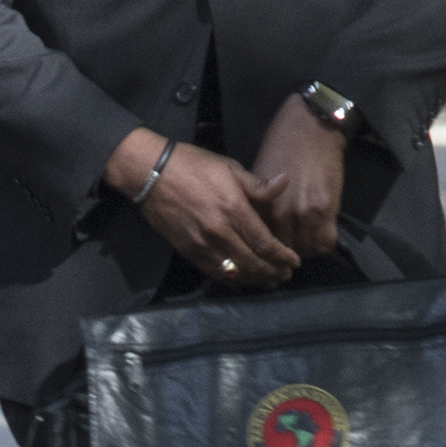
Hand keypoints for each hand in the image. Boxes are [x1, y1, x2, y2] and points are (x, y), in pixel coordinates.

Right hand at [105, 126, 296, 284]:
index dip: (282, 256)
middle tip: (286, 274)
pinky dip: (233, 279)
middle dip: (274, 271)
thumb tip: (285, 183)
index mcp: (233, 209)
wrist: (151, 174)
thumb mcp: (229, 167)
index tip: (294, 261)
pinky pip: (215, 272)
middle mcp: (220, 232)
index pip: (265, 242)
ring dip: (256, 280)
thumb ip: (257, 184)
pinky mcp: (188, 251)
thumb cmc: (193, 165)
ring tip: (271, 281)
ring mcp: (202, 244)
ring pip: (235, 272)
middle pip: (254, 262)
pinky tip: (243, 279)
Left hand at [252, 92, 346, 260]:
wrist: (311, 126)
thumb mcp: (260, 174)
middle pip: (283, 250)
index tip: (270, 247)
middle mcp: (281, 213)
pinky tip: (319, 235)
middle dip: (285, 253)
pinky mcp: (327, 209)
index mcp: (262, 204)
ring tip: (305, 242)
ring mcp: (305, 213)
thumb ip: (260, 203)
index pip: (262, 241)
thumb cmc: (282, 144)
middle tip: (289, 248)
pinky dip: (322, 244)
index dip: (266, 247)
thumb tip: (258, 225)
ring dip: (305, 250)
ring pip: (305, 250)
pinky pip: (325, 242)